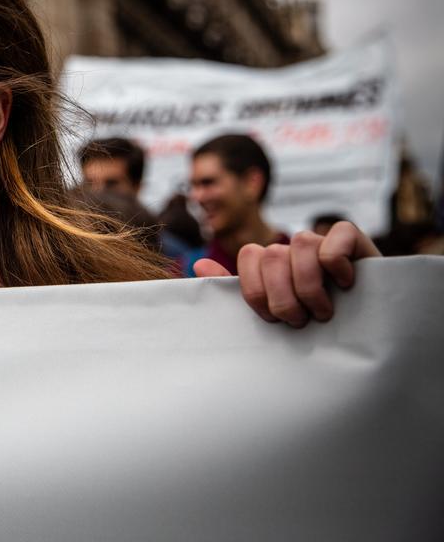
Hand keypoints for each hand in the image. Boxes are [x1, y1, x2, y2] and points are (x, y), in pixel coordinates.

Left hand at [194, 221, 379, 326]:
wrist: (369, 330)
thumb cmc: (316, 325)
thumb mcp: (277, 313)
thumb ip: (240, 290)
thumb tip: (198, 266)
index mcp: (271, 262)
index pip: (248, 257)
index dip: (256, 291)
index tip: (273, 319)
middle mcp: (293, 248)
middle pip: (271, 255)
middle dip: (283, 297)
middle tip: (300, 322)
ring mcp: (322, 241)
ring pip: (299, 245)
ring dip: (310, 286)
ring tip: (323, 312)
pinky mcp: (352, 238)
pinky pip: (333, 238)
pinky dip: (337, 265)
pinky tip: (346, 286)